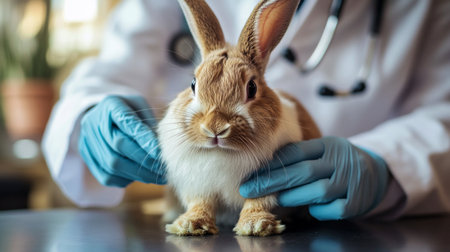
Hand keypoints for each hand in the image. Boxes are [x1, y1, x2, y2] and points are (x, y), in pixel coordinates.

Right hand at [78, 95, 165, 186]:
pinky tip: (141, 178)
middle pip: (118, 145)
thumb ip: (149, 123)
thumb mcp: (142, 107)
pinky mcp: (87, 157)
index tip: (160, 153)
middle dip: (144, 160)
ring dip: (138, 174)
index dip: (144, 139)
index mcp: (110, 104)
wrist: (103, 114)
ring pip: (112, 164)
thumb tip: (162, 147)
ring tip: (157, 178)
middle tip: (162, 170)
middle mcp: (94, 122)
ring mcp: (87, 141)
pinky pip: (106, 176)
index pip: (127, 122)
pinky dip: (126, 180)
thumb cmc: (130, 109)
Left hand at [240, 136, 388, 219]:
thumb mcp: (322, 152)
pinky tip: (308, 208)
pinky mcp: (357, 201)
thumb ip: (299, 157)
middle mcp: (340, 160)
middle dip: (272, 182)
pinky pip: (334, 209)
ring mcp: (351, 181)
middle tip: (249, 190)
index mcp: (328, 145)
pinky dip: (318, 210)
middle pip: (303, 171)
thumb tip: (261, 170)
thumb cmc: (335, 163)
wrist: (375, 173)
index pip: (296, 151)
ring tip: (274, 200)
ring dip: (292, 196)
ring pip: (319, 190)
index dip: (272, 164)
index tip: (250, 174)